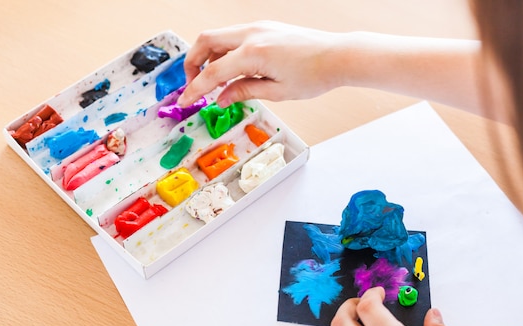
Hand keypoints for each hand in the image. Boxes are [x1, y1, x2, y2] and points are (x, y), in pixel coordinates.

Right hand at [177, 21, 344, 107]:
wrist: (338, 56)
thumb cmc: (315, 75)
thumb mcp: (277, 92)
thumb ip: (244, 92)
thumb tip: (221, 98)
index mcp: (254, 53)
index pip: (212, 73)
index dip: (195, 89)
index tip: (185, 101)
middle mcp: (252, 34)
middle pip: (205, 42)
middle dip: (192, 64)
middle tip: (194, 85)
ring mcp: (258, 27)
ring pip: (217, 36)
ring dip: (207, 57)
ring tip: (213, 81)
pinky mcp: (264, 27)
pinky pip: (233, 36)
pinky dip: (224, 51)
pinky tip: (231, 70)